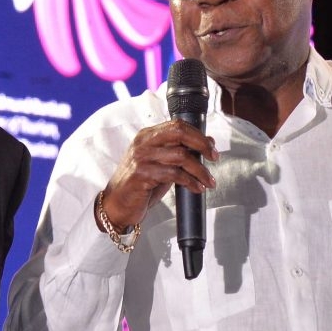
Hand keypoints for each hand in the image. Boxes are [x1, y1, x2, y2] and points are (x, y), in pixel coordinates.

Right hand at [99, 121, 217, 231]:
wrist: (116, 205)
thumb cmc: (140, 185)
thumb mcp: (161, 165)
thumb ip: (179, 153)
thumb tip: (208, 143)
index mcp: (147, 136)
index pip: (177, 125)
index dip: (198, 135)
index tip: (212, 148)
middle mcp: (143, 143)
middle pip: (179, 133)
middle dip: (201, 145)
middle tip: (214, 158)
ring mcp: (141, 158)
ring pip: (180, 156)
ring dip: (200, 170)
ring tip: (209, 181)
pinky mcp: (141, 175)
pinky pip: (173, 175)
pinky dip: (190, 182)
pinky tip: (197, 188)